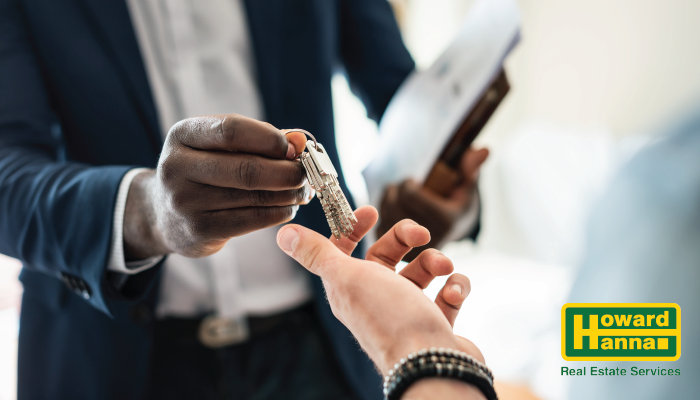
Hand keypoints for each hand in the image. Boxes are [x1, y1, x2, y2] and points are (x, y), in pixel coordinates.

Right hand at [123, 114, 312, 259]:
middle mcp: (177, 167)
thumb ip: (259, 139)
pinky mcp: (199, 230)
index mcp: (182, 135)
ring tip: (302, 190)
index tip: (294, 148)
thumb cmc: (204, 171)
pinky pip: (252, 220)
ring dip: (288, 194)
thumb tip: (299, 140)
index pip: (232, 130)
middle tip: (305, 174)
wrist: (163, 214)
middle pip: (247, 168)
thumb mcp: (219, 147)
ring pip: (254, 196)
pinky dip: (279, 212)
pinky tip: (288, 207)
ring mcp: (186, 201)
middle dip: (286, 171)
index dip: (270, 139)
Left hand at [276, 206, 483, 374]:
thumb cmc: (389, 318)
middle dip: (405, 238)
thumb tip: (284, 234)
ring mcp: (406, 312)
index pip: (344, 250)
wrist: (431, 363)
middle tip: (422, 234)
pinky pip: (447, 294)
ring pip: (420, 272)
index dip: (353, 228)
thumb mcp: (346, 277)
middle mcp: (376, 299)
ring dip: (435, 261)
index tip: (372, 212)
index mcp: (349, 288)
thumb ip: (317, 253)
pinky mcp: (434, 323)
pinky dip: (455, 287)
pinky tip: (454, 291)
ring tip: (444, 268)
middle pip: (386, 256)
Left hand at [378, 147, 488, 260]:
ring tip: (397, 196)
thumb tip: (484, 150)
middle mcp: (429, 237)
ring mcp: (413, 248)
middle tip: (402, 187)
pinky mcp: (399, 254)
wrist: (452, 231)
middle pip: (395, 203)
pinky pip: (380, 226)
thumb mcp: (467, 186)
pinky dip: (383, 215)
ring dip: (387, 200)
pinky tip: (391, 209)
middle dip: (396, 190)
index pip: (410, 195)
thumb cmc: (458, 203)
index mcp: (446, 220)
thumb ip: (471, 168)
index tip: (412, 181)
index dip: (407, 183)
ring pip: (385, 214)